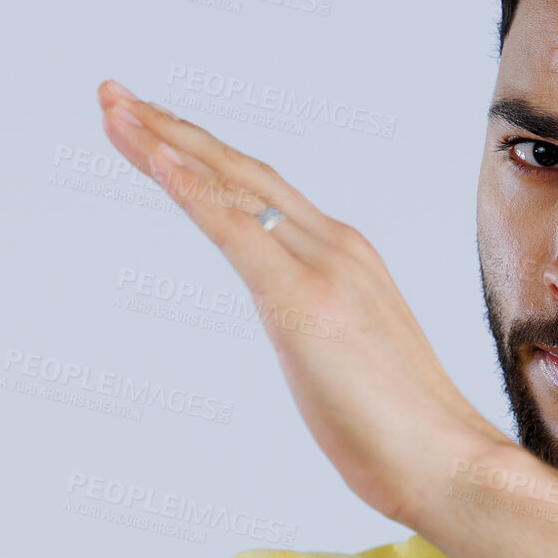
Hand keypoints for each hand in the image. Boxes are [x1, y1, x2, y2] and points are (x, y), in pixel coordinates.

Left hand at [93, 79, 513, 525]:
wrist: (447, 462)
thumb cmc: (403, 433)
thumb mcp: (348, 362)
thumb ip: (319, 332)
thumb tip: (304, 341)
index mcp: (347, 257)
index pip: (259, 189)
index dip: (201, 154)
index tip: (150, 129)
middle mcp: (336, 245)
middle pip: (239, 169)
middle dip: (170, 128)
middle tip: (111, 95)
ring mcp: (322, 267)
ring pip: (232, 183)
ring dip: (165, 140)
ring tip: (112, 107)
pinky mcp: (303, 300)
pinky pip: (236, 230)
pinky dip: (191, 187)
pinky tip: (153, 157)